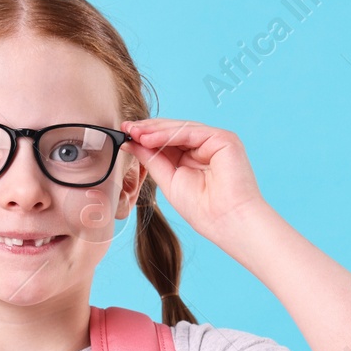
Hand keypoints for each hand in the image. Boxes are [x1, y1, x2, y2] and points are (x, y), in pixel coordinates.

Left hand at [119, 118, 267, 244]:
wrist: (227, 222)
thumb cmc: (204, 210)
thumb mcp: (169, 181)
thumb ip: (153, 160)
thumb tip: (131, 142)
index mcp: (195, 157)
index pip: (167, 140)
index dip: (145, 137)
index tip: (123, 134)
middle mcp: (206, 146)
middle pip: (173, 131)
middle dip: (147, 129)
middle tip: (125, 128)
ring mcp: (216, 141)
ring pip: (180, 128)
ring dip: (154, 130)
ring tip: (134, 133)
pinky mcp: (224, 139)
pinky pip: (191, 131)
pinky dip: (168, 134)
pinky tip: (149, 138)